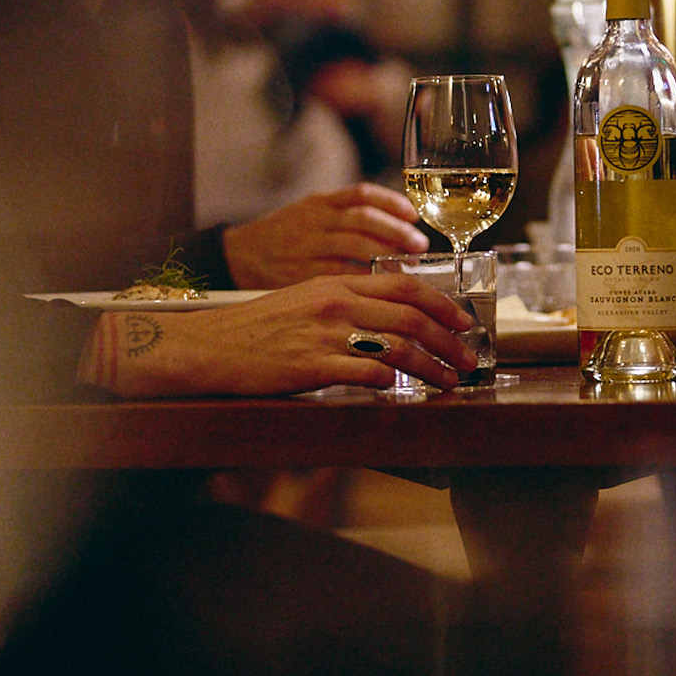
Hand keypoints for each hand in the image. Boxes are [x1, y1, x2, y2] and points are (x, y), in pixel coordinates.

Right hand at [81, 274, 474, 396]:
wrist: (209, 346)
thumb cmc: (257, 328)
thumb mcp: (305, 299)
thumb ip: (347, 305)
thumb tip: (392, 321)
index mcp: (336, 282)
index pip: (405, 286)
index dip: (443, 304)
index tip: (463, 321)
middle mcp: (336, 303)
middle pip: (412, 318)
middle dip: (449, 341)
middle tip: (467, 360)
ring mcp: (325, 335)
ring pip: (399, 348)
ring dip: (432, 368)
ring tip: (449, 383)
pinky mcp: (313, 368)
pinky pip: (367, 375)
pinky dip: (393, 385)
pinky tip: (402, 393)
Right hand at [221, 184, 428, 286]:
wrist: (235, 260)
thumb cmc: (280, 240)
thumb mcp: (307, 215)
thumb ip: (344, 217)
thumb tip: (397, 225)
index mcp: (316, 204)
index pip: (360, 195)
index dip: (391, 203)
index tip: (413, 216)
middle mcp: (312, 223)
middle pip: (363, 220)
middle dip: (397, 233)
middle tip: (419, 247)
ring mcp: (305, 249)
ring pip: (355, 248)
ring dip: (387, 258)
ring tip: (407, 270)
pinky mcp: (299, 277)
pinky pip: (339, 277)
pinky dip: (365, 281)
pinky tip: (383, 291)